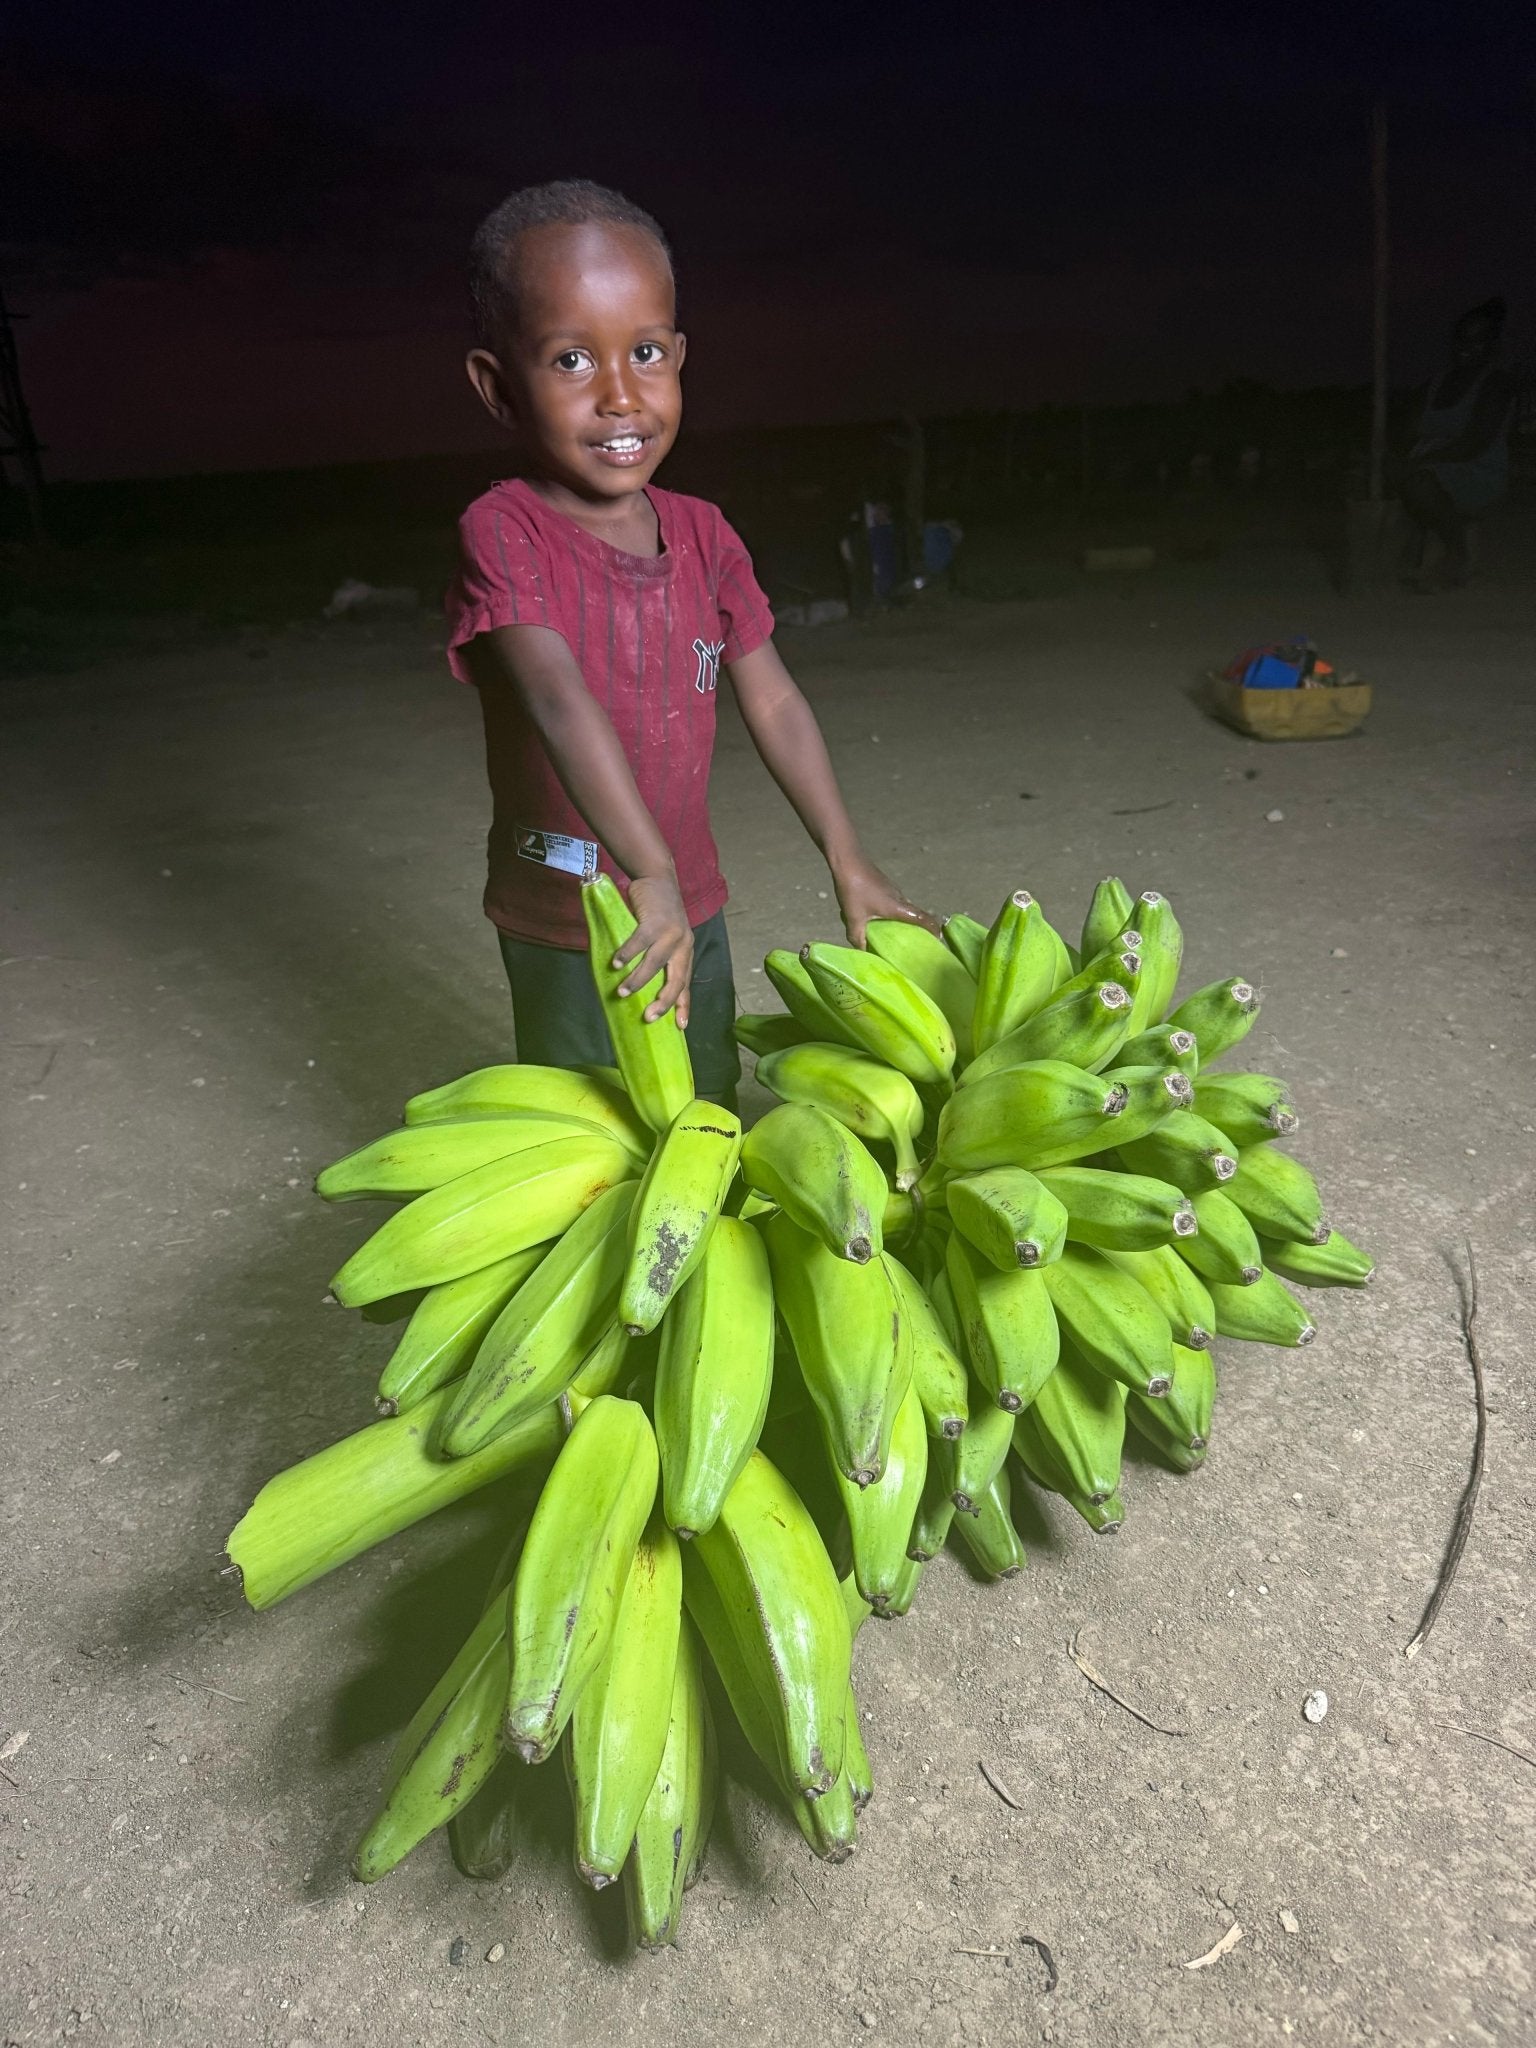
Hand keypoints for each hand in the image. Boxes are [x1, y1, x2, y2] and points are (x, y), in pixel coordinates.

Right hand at [613, 872, 693, 1026]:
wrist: (657, 876)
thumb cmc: (657, 911)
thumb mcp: (664, 936)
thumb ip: (657, 956)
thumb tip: (638, 984)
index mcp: (686, 951)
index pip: (686, 983)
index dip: (684, 1005)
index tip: (681, 1027)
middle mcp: (683, 944)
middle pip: (676, 979)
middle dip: (664, 1001)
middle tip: (649, 1018)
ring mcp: (671, 932)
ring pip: (655, 963)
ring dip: (638, 980)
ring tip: (623, 992)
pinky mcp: (655, 921)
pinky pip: (640, 942)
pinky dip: (627, 954)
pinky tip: (616, 963)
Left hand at [831, 855, 940, 948]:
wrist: (847, 861)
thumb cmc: (854, 889)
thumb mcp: (853, 918)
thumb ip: (858, 938)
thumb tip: (863, 951)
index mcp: (898, 907)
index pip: (924, 919)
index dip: (933, 929)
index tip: (937, 940)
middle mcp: (901, 898)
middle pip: (915, 916)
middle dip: (917, 930)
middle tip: (913, 946)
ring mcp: (893, 891)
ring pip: (902, 910)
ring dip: (901, 922)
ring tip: (893, 937)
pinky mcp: (884, 887)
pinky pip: (892, 904)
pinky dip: (890, 914)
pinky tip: (875, 920)